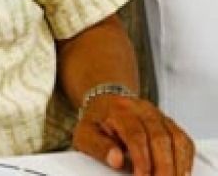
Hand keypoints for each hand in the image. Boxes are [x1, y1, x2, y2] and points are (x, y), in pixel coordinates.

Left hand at [72, 94, 194, 174]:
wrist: (106, 102)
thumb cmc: (96, 121)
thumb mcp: (85, 133)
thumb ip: (98, 147)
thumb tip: (115, 159)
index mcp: (120, 110)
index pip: (135, 134)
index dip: (142, 159)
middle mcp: (142, 109)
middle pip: (160, 137)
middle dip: (163, 166)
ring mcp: (159, 115)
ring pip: (176, 138)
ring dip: (178, 164)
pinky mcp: (169, 123)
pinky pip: (184, 140)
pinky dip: (185, 158)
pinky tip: (181, 173)